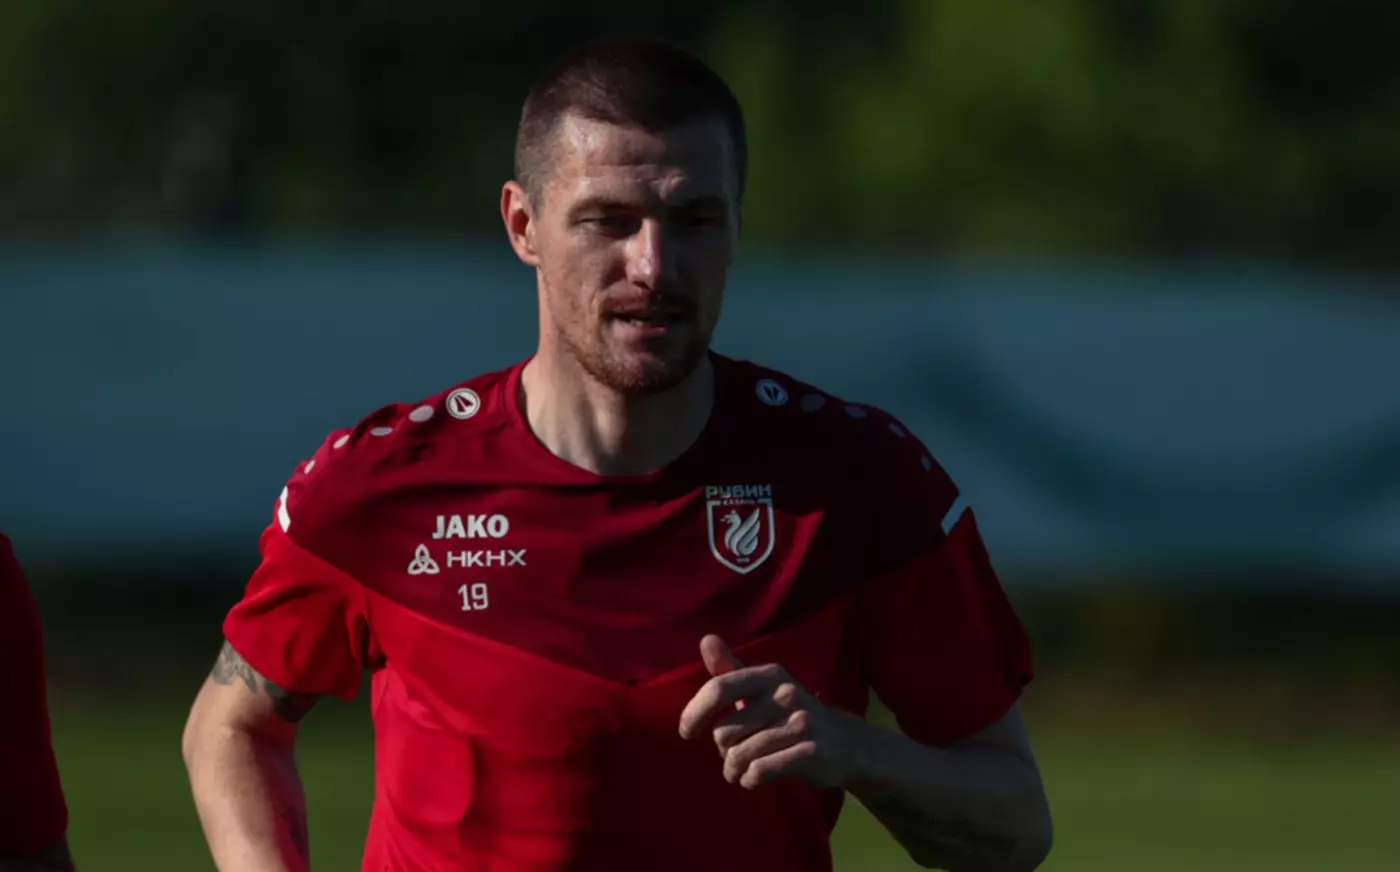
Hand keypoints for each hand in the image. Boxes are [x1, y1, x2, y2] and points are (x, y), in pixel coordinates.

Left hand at [678, 635, 862, 789]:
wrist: (847, 745)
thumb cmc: (791, 716)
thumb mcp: (762, 690)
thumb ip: (730, 669)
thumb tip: (705, 638)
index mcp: (769, 675)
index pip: (719, 688)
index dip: (694, 712)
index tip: (686, 732)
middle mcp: (786, 693)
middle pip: (724, 731)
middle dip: (722, 750)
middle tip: (735, 755)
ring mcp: (801, 722)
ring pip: (740, 755)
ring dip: (735, 771)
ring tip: (742, 771)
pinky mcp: (811, 751)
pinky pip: (761, 770)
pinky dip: (751, 780)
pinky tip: (756, 778)